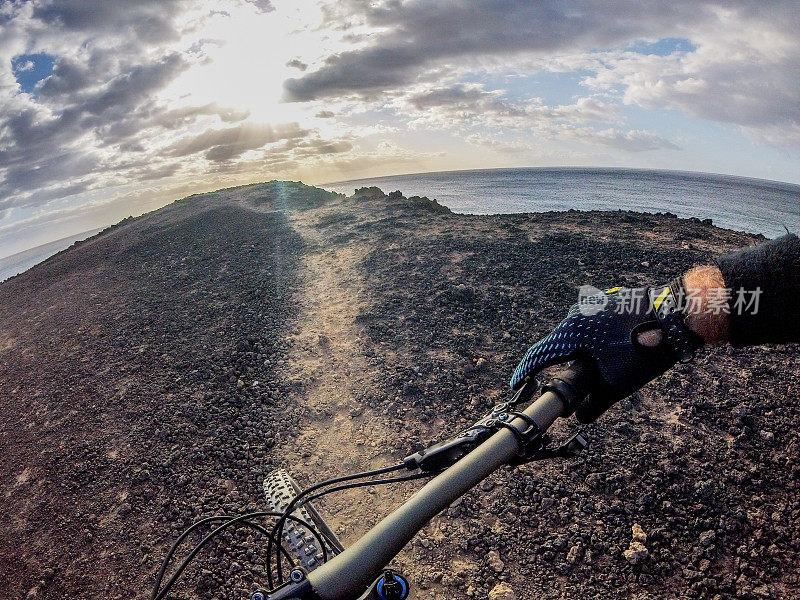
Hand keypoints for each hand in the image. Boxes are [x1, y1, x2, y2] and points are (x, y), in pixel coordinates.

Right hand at [510, 283, 703, 422]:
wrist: (679, 315)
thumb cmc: (644, 349)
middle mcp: (577, 315)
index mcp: (572, 332)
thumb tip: (580, 417)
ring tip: (594, 368)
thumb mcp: (618, 385)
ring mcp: (595, 304)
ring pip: (578, 334)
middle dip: (558, 364)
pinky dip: (596, 340)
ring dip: (581, 352)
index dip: (526, 372)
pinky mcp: (611, 302)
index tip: (516, 384)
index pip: (540, 356)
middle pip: (559, 344)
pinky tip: (613, 350)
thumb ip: (594, 403)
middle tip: (559, 382)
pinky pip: (594, 324)